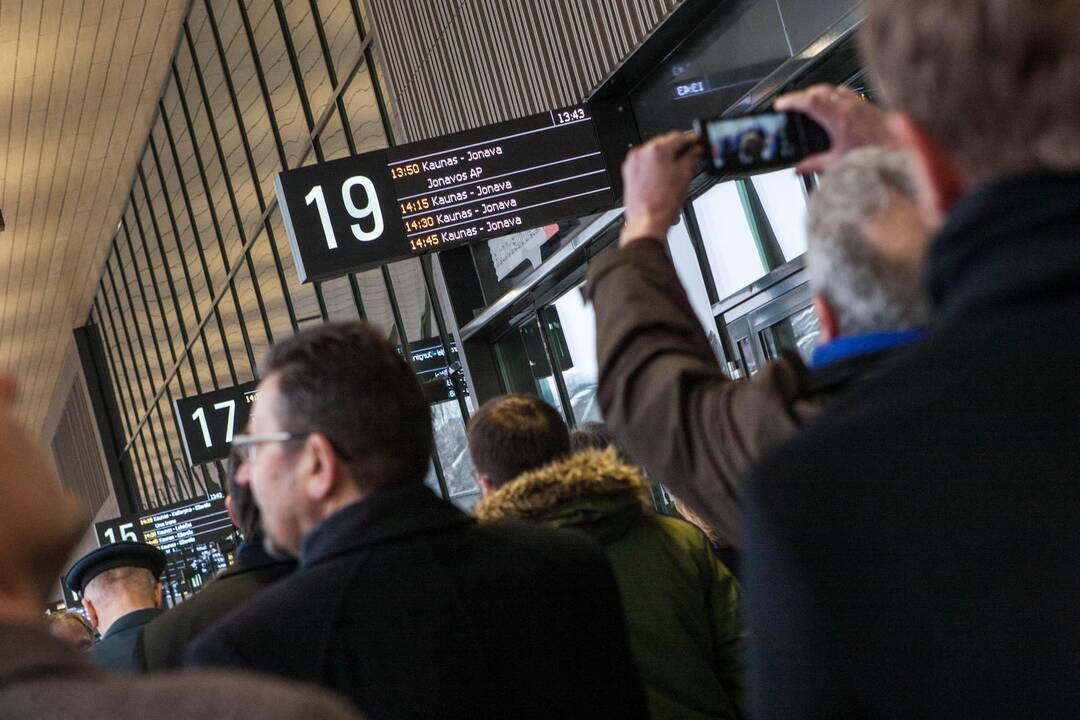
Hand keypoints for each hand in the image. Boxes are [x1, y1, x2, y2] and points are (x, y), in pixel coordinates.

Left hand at [619, 131, 701, 247]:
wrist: (647, 221)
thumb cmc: (662, 204)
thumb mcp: (684, 176)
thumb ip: (691, 158)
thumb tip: (694, 150)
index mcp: (656, 150)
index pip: (677, 136)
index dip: (690, 139)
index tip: (696, 141)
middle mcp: (641, 153)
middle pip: (664, 142)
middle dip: (678, 148)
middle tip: (691, 155)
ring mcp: (633, 162)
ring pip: (654, 152)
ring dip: (666, 156)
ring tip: (679, 168)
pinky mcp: (629, 172)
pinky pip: (645, 162)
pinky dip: (656, 165)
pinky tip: (665, 175)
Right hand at [775, 84, 893, 173]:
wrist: (900, 148)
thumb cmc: (875, 153)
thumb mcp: (839, 162)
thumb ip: (814, 164)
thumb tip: (798, 168)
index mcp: (839, 119)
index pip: (809, 102)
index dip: (791, 100)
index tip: (780, 104)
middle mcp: (848, 106)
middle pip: (817, 91)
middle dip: (800, 96)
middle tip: (789, 104)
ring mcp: (857, 102)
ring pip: (830, 89)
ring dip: (815, 92)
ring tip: (806, 102)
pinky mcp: (864, 103)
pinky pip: (844, 91)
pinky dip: (832, 94)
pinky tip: (830, 102)